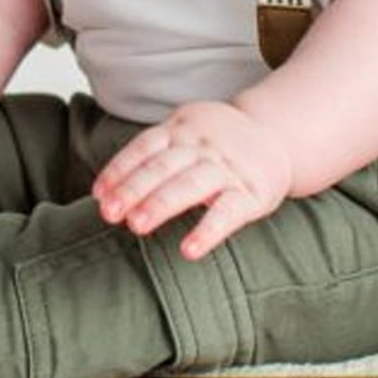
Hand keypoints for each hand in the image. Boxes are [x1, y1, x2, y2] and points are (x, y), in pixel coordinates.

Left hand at [92, 101, 292, 260]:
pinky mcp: (252, 193)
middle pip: (162, 165)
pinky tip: (189, 250)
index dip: (120, 169)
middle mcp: (202, 145)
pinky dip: (208, 230)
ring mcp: (227, 168)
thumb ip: (153, 153)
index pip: (145, 146)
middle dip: (133, 189)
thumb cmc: (218, 142)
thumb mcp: (186, 131)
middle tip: (108, 213)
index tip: (99, 194)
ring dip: (161, 204)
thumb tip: (105, 190)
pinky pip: (228, 212)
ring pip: (190, 184)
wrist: (278, 133)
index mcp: (182, 128)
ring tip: (136, 226)